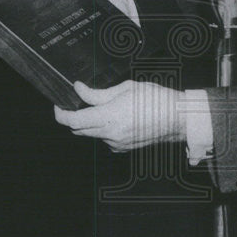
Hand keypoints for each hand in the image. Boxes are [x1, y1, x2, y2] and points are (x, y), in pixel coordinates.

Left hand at [55, 80, 186, 151]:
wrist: (177, 118)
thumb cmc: (155, 99)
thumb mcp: (125, 88)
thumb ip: (98, 93)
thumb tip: (80, 89)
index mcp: (109, 117)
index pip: (73, 121)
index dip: (61, 114)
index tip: (59, 106)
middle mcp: (110, 134)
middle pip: (79, 130)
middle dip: (75, 118)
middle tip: (82, 103)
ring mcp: (116, 144)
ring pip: (92, 134)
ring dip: (92, 123)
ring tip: (110, 108)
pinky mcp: (123, 148)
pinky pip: (105, 139)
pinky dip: (105, 129)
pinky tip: (120, 118)